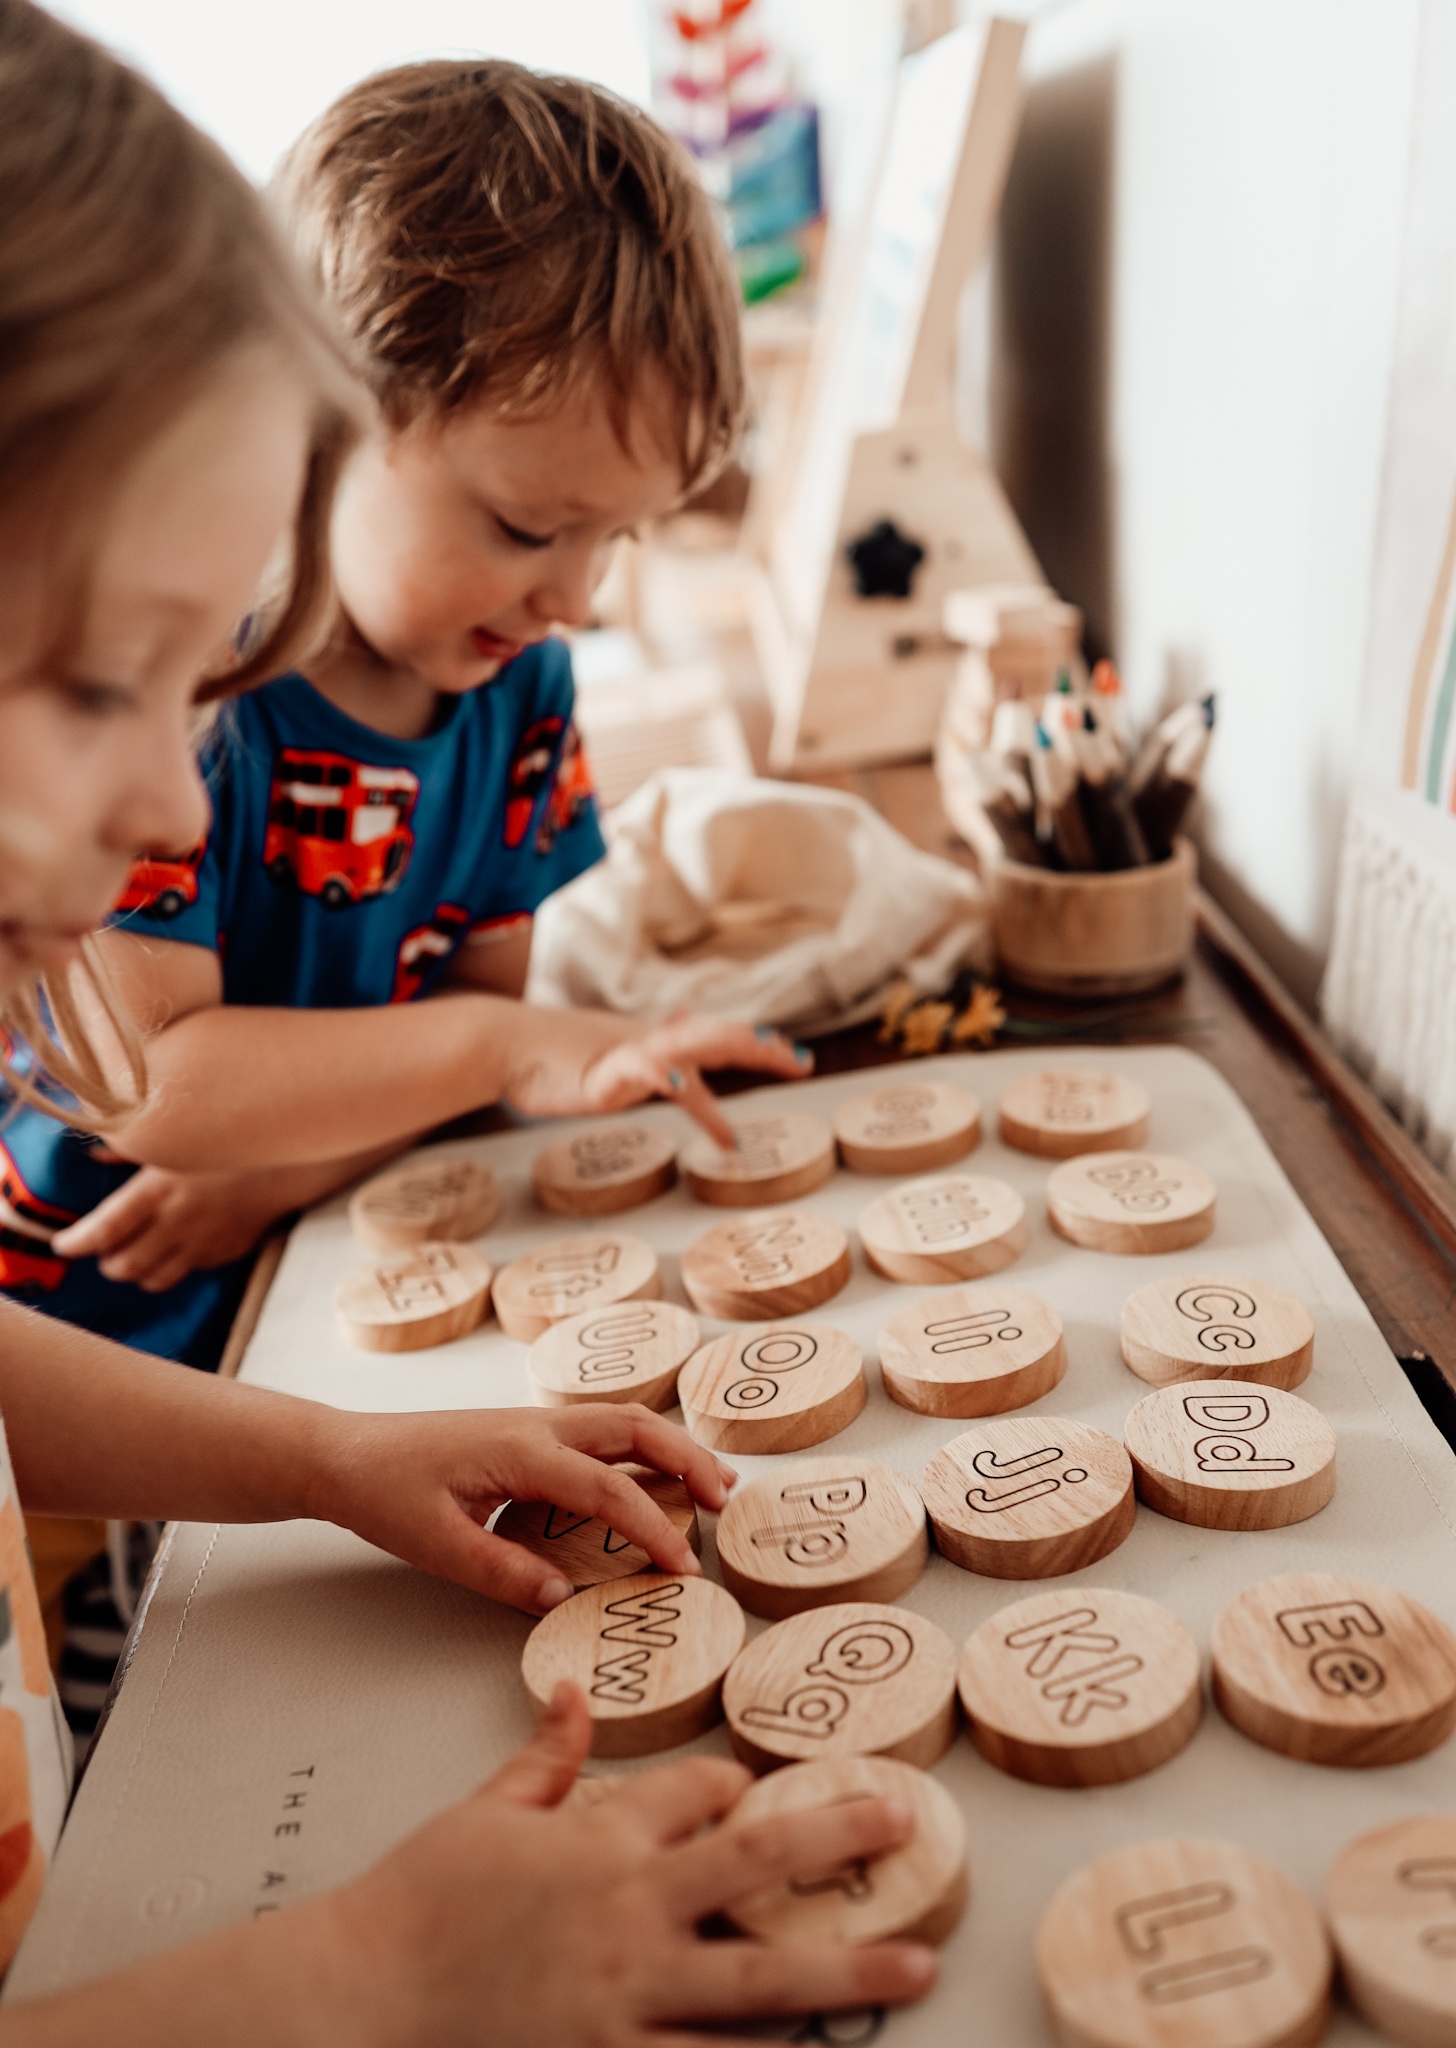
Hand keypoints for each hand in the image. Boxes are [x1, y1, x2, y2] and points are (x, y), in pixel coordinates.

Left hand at [50, 1164, 288, 1291]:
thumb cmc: (225, 1144)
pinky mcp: (224, 1253)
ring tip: (135, 1253)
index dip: (75, 1243)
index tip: (62, 1244)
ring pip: (150, 1279)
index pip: (102, 1230)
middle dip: (107, 1261)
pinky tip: (175, 1246)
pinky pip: (185, 1272)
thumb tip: (93, 1152)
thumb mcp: (174, 1141)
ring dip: (136, 1271)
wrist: (287, 1161)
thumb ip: (130, 1149)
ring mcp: (202, 1243)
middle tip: (106, 1248)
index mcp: (158, 1189)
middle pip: (122, 1265)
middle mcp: (177, 1221)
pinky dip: (171, 1266)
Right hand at [307, 1685, 936, 2047]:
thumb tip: (572, 1691)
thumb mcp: (484, 1812)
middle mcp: (630, 1909)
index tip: (752, 1787)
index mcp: (600, 1838)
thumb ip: (544, 1757)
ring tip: (917, 1963)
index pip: (697, 1790)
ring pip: (760, 1980)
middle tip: (905, 1819)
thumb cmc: (418, 1901)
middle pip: (758, 1860)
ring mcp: (629, 1995)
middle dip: (839, 1837)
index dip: (735, 1782)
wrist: (363, 1996)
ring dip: (844, 1970)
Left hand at [309, 1403, 737, 1613]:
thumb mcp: (436, 1545)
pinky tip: (652, 1471)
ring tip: (712, 1484)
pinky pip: (601, 1429)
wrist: (344, 1453)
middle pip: (637, 1428)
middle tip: (726, 1503)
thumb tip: (565, 1598)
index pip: (610, 1488)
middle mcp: (539, 1426)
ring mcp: (535, 1423)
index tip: (684, 1567)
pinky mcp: (527, 1432)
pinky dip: (641, 1446)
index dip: (655, 1527)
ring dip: (672, 1446)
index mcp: (522, 1452)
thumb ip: (502, 1573)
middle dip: (689, 1461)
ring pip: (624, 1420)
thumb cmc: (383, 1493)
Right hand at [504, 1010, 813, 1147]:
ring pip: (686, 1045)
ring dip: (726, 1045)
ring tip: (763, 1048)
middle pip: (715, 1039)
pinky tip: (682, 1078)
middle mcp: (650, 1044)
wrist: (501, 1043)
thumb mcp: (613, 1053)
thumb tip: (686, 1019)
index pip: (716, 1041)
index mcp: (657, 1044)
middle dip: (760, 1049)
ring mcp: (626, 1055)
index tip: (796, 1057)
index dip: (757, 1046)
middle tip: (800, 1061)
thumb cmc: (551, 1052)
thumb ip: (653, 1048)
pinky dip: (663, 1071)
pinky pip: (638, 1069)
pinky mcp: (601, 1073)